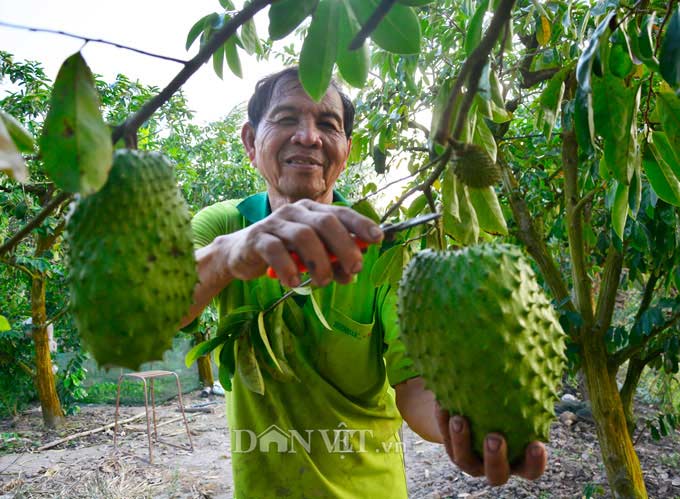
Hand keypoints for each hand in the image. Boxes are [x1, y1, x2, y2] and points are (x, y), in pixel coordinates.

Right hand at [225, 199, 382, 287]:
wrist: (239, 254)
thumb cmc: (282, 253)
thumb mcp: (310, 257)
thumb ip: (331, 261)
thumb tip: (352, 273)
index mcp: (312, 211)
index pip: (341, 213)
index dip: (361, 224)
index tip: (378, 239)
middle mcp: (295, 212)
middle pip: (326, 222)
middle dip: (344, 246)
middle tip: (354, 269)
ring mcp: (275, 223)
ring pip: (303, 236)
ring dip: (319, 262)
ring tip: (323, 282)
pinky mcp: (257, 239)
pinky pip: (276, 250)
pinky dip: (288, 268)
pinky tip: (295, 282)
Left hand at [435, 407, 546, 485]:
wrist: (478, 414)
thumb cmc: (508, 409)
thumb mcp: (518, 406)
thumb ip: (525, 398)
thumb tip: (531, 367)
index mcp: (518, 461)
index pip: (531, 469)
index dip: (535, 462)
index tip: (537, 444)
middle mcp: (495, 467)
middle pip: (496, 474)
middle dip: (495, 458)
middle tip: (494, 438)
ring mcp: (472, 463)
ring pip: (465, 461)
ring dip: (462, 441)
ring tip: (460, 420)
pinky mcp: (452, 451)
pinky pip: (445, 440)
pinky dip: (443, 423)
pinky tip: (442, 405)